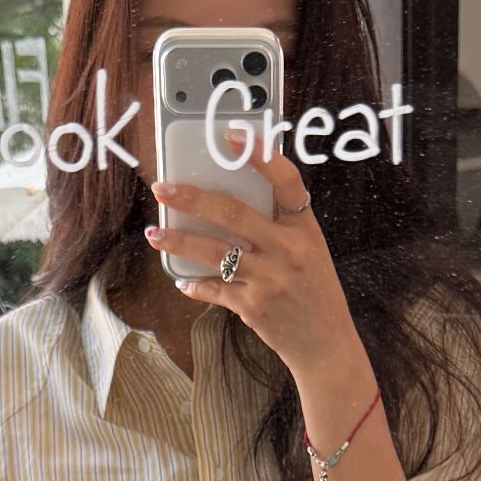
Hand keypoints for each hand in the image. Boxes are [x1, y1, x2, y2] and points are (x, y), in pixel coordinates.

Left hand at [147, 132, 360, 383]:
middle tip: (162, 188)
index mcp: (304, 229)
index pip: (285, 181)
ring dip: (179, 242)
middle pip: (234, 214)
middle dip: (192, 199)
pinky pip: (215, 289)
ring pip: (215, 253)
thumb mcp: (309, 250)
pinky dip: (196, 285)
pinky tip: (182, 281)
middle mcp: (288, 250)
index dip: (259, 155)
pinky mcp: (254, 307)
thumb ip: (278, 225)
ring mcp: (270, 279)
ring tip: (154, 234)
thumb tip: (228, 200)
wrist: (326, 343)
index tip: (231, 136)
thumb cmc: (314, 290)